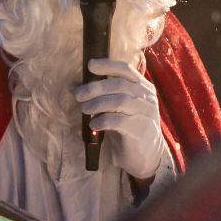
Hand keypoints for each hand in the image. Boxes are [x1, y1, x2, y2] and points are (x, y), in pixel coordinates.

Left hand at [74, 58, 163, 179]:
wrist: (146, 155)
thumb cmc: (128, 128)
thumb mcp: (117, 109)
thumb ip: (102, 95)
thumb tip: (74, 86)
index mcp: (142, 87)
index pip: (125, 69)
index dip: (107, 65)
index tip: (90, 65)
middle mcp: (146, 97)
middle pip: (119, 84)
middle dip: (95, 88)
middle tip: (78, 95)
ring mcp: (146, 113)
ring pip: (119, 101)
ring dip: (97, 104)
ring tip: (85, 109)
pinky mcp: (141, 129)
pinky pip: (119, 121)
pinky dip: (103, 120)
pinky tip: (94, 125)